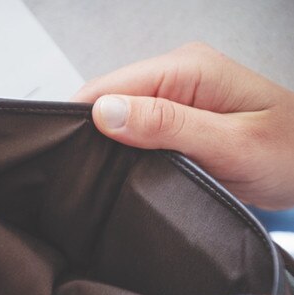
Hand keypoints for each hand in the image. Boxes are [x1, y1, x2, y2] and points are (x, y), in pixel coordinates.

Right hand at [73, 42, 293, 210]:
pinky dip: (123, 149)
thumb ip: (168, 125)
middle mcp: (177, 74)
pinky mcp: (175, 116)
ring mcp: (175, 95)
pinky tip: (123, 169)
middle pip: (108, 98)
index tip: (70, 154)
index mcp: (188, 69)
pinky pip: (133, 127)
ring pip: (117, 115)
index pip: (110, 85)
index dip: (83, 118)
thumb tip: (105, 112)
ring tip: (106, 176)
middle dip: (93, 134)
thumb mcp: (229, 144)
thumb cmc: (286, 154)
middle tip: (89, 175)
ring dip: (108, 144)